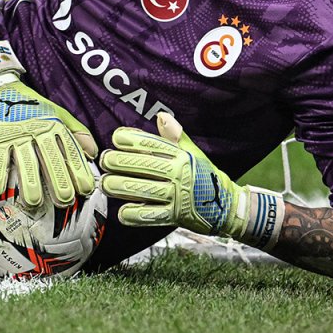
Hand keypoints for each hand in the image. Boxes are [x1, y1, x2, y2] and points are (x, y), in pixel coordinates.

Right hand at [0, 75, 97, 207]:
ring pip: (25, 161)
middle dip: (59, 180)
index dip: (79, 170)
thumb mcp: (58, 113)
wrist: (0, 87)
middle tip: (64, 200)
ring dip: (30, 183)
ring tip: (34, 202)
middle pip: (50, 157)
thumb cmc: (31, 106)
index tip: (86, 189)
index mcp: (54, 125)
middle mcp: (37, 129)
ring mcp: (15, 134)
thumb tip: (94, 153)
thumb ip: (77, 132)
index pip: (70, 150)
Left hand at [100, 113, 280, 246]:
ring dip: (120, 187)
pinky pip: (151, 216)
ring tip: (105, 184)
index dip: (131, 140)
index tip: (115, 138)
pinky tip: (120, 212)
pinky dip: (134, 215)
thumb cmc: (204, 176)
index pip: (153, 144)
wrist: (228, 206)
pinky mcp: (176, 217)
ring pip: (143, 190)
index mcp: (181, 156)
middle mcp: (179, 174)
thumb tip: (162, 116)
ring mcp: (177, 196)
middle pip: (144, 165)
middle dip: (119, 162)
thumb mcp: (192, 153)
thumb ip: (174, 137)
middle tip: (104, 161)